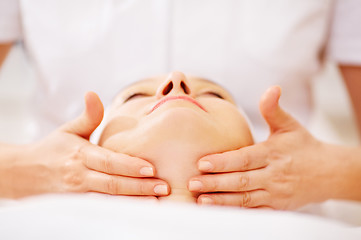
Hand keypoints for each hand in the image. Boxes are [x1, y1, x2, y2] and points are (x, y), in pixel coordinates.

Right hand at [1, 92, 168, 197]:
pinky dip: (118, 210)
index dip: (129, 165)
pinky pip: (101, 209)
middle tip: (163, 187)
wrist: (24, 173)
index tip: (151, 168)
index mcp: (81, 154)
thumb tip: (93, 93)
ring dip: (133, 202)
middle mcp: (80, 175)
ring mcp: (78, 193)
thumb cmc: (53, 149)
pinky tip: (136, 209)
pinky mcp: (77, 205)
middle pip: (112, 184)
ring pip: (108, 200)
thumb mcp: (68, 130)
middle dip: (139, 187)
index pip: (108, 161)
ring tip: (156, 202)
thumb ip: (88, 116)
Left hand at [189, 86, 337, 209]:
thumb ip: (274, 109)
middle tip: (192, 183)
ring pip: (245, 199)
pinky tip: (219, 210)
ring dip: (222, 200)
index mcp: (273, 153)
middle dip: (215, 183)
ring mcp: (276, 194)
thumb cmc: (304, 146)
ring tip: (201, 200)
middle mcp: (274, 175)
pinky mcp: (277, 207)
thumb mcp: (290, 125)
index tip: (202, 163)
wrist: (329, 173)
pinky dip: (237, 211)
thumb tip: (272, 88)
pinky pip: (254, 211)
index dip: (223, 162)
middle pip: (241, 180)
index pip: (244, 158)